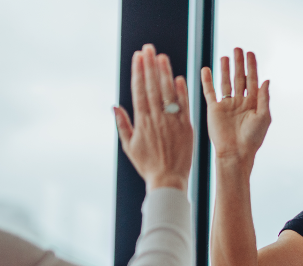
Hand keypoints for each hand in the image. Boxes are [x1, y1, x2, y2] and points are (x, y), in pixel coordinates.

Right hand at [114, 44, 194, 191]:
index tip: (137, 57)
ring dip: (165, 73)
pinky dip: (182, 92)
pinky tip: (179, 78)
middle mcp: (157, 118)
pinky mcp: (186, 127)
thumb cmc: (147, 165)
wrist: (168, 180)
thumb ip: (123, 124)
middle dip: (150, 66)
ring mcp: (172, 122)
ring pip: (168, 93)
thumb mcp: (129, 146)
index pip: (139, 90)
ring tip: (162, 57)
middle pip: (153, 87)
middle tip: (148, 48)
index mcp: (142, 121)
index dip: (138, 72)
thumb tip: (115, 105)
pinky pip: (184, 106)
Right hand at [200, 48, 270, 163]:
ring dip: (224, 69)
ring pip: (225, 82)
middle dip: (239, 64)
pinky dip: (207, 81)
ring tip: (224, 56)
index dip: (252, 67)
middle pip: (239, 78)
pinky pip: (210, 92)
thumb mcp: (263, 117)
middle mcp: (240, 103)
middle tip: (238, 48)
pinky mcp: (214, 109)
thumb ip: (264, 98)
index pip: (252, 81)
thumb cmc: (252, 139)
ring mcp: (227, 105)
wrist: (235, 153)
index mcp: (253, 104)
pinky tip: (206, 69)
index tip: (250, 53)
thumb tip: (266, 80)